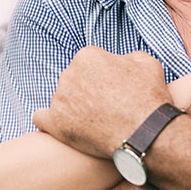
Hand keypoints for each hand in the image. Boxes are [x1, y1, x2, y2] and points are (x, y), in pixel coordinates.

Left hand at [34, 48, 170, 158]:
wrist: (146, 133)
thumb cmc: (149, 98)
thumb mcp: (147, 63)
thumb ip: (127, 57)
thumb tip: (120, 61)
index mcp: (88, 56)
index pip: (89, 64)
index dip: (102, 76)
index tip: (113, 90)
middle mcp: (69, 73)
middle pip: (74, 80)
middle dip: (87, 91)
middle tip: (105, 108)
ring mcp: (60, 99)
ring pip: (62, 99)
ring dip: (73, 107)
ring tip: (94, 123)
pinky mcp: (56, 124)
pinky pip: (41, 118)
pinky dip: (49, 121)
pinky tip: (60, 126)